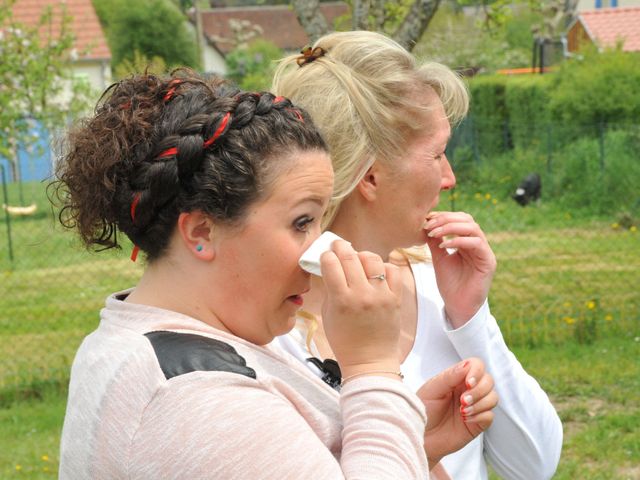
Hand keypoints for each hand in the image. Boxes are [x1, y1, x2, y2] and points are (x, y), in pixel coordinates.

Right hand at [320, 240, 402, 374]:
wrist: (370, 361)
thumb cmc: (345, 341)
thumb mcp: (328, 314)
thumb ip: (330, 289)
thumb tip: (330, 268)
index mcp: (341, 300)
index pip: (331, 264)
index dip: (326, 256)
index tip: (325, 256)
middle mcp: (362, 295)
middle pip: (349, 257)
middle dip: (340, 247)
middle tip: (338, 245)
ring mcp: (381, 296)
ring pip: (372, 259)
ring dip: (361, 255)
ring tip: (357, 259)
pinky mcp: (395, 298)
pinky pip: (392, 270)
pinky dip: (383, 266)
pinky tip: (376, 272)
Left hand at [416, 358, 497, 467]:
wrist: (419, 436)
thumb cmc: (421, 410)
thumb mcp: (432, 390)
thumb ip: (450, 376)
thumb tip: (467, 365)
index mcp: (456, 378)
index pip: (476, 366)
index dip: (477, 372)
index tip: (468, 383)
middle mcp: (467, 390)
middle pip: (489, 381)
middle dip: (479, 390)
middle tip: (463, 400)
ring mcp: (474, 406)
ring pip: (493, 397)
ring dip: (480, 404)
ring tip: (462, 411)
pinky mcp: (477, 423)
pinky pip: (490, 416)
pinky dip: (480, 416)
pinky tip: (465, 419)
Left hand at [423, 211, 496, 327]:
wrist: (457, 306)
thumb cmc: (450, 284)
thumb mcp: (439, 258)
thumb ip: (435, 242)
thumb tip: (426, 225)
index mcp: (467, 241)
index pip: (459, 219)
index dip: (443, 216)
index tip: (426, 219)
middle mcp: (478, 244)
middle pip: (467, 219)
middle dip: (446, 219)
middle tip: (429, 225)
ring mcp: (485, 252)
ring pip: (473, 228)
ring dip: (451, 227)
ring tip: (434, 233)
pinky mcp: (489, 261)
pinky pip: (477, 243)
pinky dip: (459, 240)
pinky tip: (444, 245)